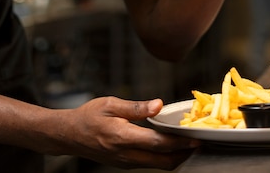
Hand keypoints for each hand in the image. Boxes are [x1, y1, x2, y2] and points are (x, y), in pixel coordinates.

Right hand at [62, 96, 198, 168]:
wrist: (70, 135)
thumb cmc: (89, 116)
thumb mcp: (110, 105)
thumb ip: (137, 107)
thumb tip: (159, 105)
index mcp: (122, 137)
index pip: (157, 143)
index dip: (178, 142)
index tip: (195, 138)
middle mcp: (126, 154)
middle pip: (162, 161)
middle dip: (183, 154)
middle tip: (199, 143)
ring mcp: (125, 162)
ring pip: (157, 165)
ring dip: (174, 156)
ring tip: (188, 143)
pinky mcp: (125, 163)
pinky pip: (149, 163)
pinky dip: (163, 156)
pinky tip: (170, 145)